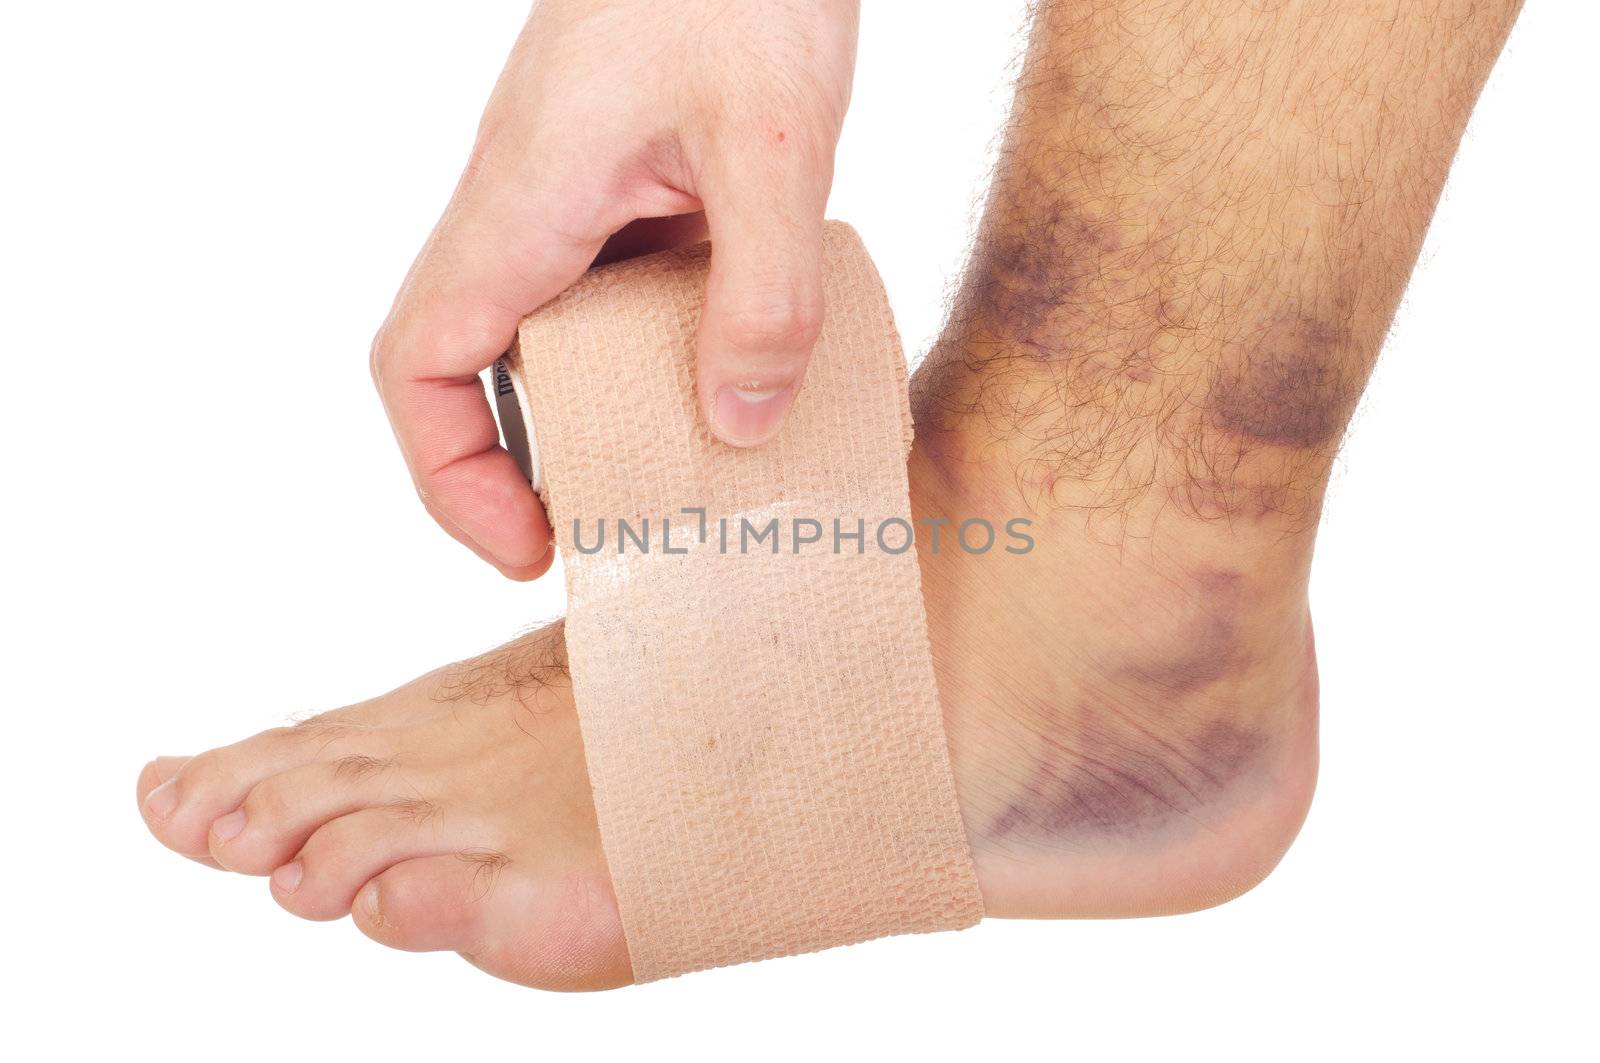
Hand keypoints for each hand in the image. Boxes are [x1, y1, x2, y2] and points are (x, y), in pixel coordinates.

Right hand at [370, 0, 859, 578]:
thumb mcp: (775, 144)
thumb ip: (763, 288)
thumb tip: (742, 423)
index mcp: (523, 203)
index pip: (420, 365)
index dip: (451, 476)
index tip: (529, 545)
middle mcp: (533, 208)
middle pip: (482, 371)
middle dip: (536, 467)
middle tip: (631, 530)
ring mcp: (581, 196)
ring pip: (558, 336)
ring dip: (610, 412)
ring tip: (696, 478)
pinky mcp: (636, 185)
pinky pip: (624, 293)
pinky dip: (666, 352)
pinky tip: (744, 376)